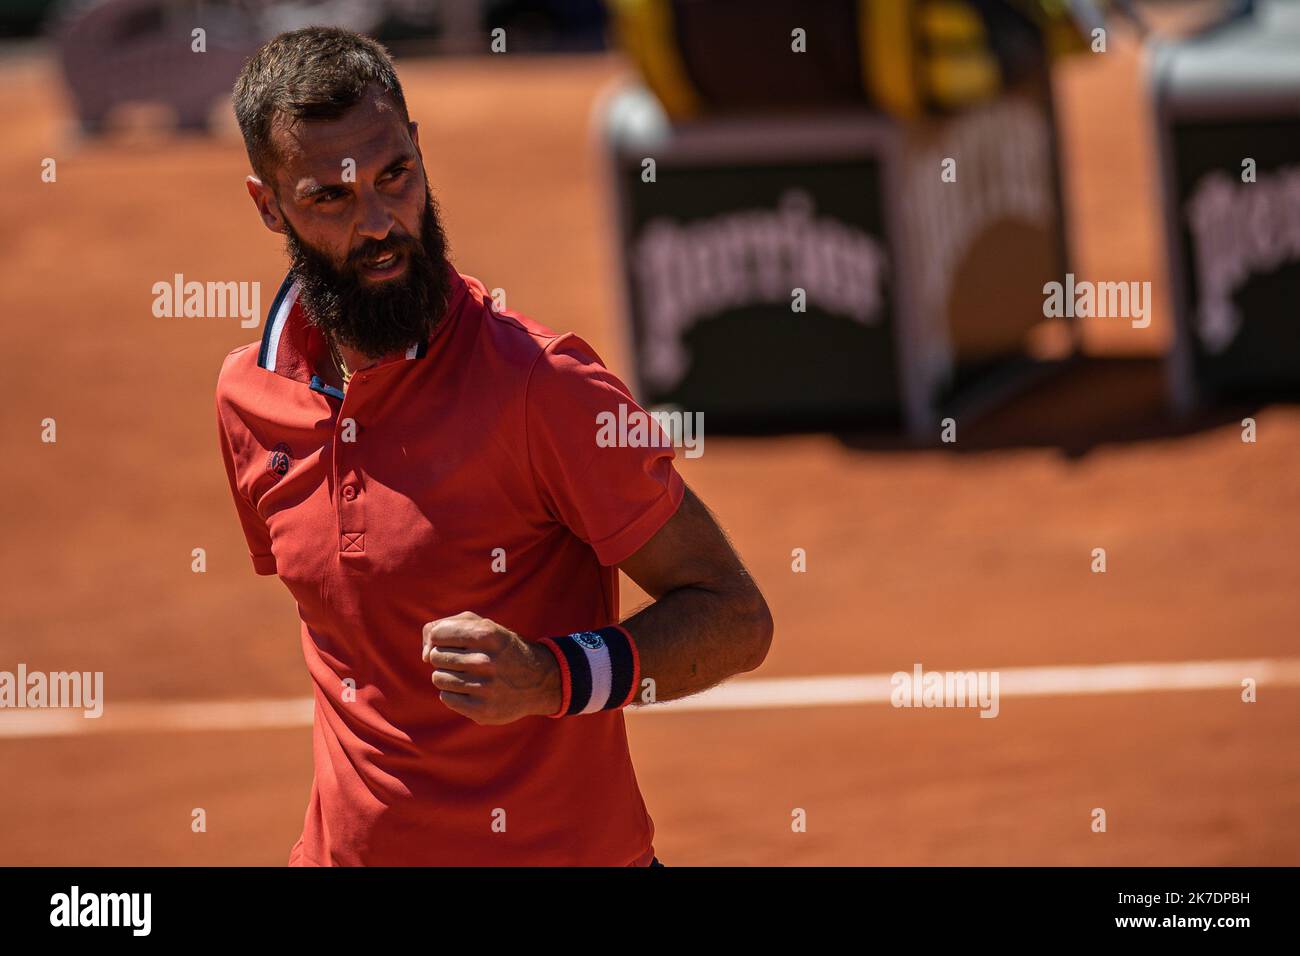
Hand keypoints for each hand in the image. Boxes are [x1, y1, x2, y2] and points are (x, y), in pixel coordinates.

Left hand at [421, 611, 559, 724]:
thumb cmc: (501, 648)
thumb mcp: (483, 625)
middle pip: (435, 657)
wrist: (538, 680)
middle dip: (445, 657)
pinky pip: (446, 698)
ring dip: (448, 676)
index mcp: (486, 634)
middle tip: (464, 660)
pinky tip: (471, 690)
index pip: (437, 634)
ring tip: (468, 675)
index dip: (442, 638)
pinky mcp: (482, 710)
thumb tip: (424, 654)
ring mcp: (484, 688)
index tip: (455, 643)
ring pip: (438, 678)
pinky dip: (454, 694)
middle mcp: (485, 661)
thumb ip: (445, 625)